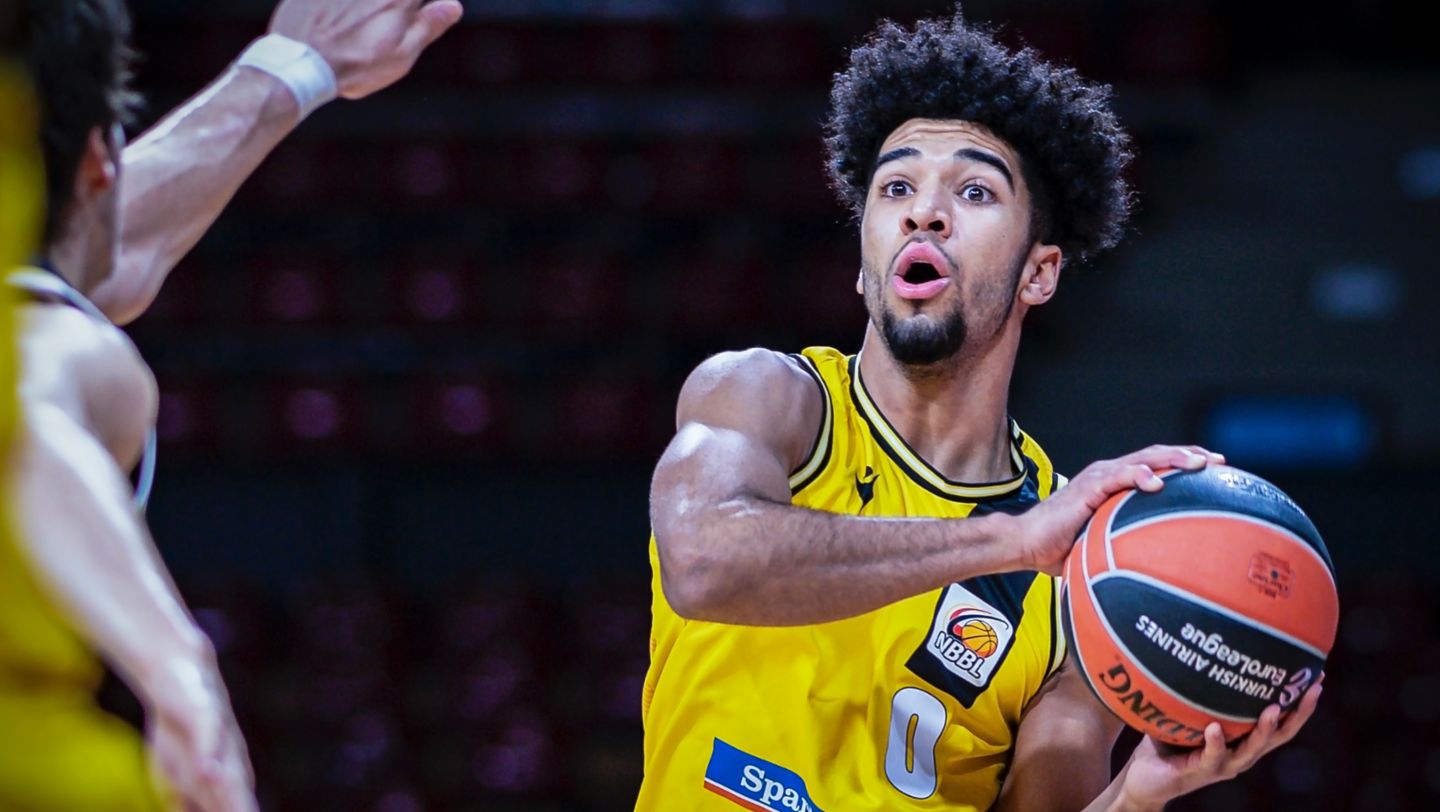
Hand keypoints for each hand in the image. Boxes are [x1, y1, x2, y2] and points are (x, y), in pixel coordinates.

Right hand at [144, 655, 256, 811]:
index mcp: (227, 783)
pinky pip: (208, 736)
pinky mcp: (206, 713)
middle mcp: (231, 763)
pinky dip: (208, 755)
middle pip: (240, 803)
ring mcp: (222, 738)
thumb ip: (187, 806)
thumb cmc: (180, 733)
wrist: (179, 675)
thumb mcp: (175, 780)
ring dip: (232, 799)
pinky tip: (208, 773)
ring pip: (229, 773)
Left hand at [269, 0, 463, 99]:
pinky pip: (337, 1)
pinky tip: (340, 21)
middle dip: (393, 9)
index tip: (412, 16)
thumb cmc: (357, 65)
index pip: (417, 0)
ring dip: (364, 9)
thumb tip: (453, 6)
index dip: (422, 7)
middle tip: (385, 28)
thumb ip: (429, 26)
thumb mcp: (402, 54)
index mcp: (399, 0)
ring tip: (361, 30)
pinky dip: (342, 8)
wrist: (304, 64)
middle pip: (393, 0)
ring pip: (363, 0)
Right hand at [1014, 444, 1224, 574]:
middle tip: (1219, 462)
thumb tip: (1162, 573)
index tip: (1218, 471)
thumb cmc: (1061, 550)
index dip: (1186, 465)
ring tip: (1197, 465)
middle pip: (1157, 456)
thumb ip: (1129, 548)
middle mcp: (1109, 474)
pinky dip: (1138, 475)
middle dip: (1190, 456)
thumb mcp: (1103, 546)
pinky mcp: (1086, 487)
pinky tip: (1156, 483)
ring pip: (1143, 459)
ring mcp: (1098, 477)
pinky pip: (1117, 476)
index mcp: (1115, 484)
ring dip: (1172, 459)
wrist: (1026, 545)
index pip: (1156, 466)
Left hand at [1115, 677, 1323, 809]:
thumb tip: (1204, 642)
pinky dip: (1215, 742)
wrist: (1147, 777)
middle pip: (1279, 735)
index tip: (1318, 675)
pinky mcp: (1199, 772)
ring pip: (1251, 750)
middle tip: (1313, 688)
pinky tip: (1215, 728)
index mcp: (1244, 740)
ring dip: (1265, 730)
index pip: (1281, 720)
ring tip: (1274, 709)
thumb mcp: (1189, 710)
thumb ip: (1200, 688)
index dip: (1301, 702)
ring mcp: (1222, 765)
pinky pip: (1211, 757)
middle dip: (1299, 713)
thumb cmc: (1170, 739)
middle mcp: (1240, 754)